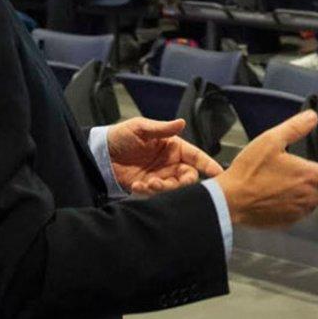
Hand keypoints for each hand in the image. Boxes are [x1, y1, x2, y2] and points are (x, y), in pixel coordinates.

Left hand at [107, 117, 222, 194]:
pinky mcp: (147, 187)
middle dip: (182, 183)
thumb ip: (162, 129)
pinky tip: (137, 186)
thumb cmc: (120, 136)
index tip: (218, 173)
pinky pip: (155, 195)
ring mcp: (160, 176)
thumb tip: (181, 123)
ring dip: (164, 189)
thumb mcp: (140, 128)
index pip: (196, 156)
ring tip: (148, 184)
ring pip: (174, 189)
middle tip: (165, 182)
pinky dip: (148, 192)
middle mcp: (170, 163)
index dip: (208, 164)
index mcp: (173, 147)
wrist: (99, 153)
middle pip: (188, 177)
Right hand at [215, 111, 317, 227]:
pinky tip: (289, 200)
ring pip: (317, 205)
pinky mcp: (286, 222)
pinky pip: (300, 214)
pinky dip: (300, 207)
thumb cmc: (249, 171)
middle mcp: (308, 197)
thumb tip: (312, 116)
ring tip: (313, 191)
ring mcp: (298, 212)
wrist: (230, 201)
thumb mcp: (271, 140)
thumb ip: (295, 128)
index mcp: (308, 176)